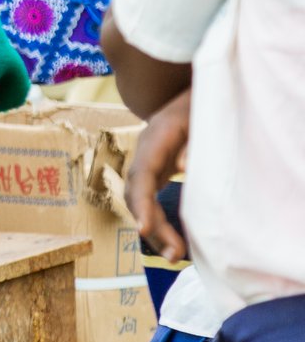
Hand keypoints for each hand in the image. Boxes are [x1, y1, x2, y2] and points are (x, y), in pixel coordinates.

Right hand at [125, 88, 191, 262]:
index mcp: (155, 138)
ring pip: (141, 200)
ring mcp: (150, 161)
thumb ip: (192, 140)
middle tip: (174, 254)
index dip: (142, 203)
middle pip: (138, 194)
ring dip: (156, 228)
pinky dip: (160, 220)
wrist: (199, 87)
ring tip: (175, 254)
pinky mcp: (159, 170)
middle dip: (152, 226)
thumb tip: (181, 166)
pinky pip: (151, 198)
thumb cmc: (204, 102)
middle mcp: (146, 152)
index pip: (141, 174)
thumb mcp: (203, 116)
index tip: (145, 229)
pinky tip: (175, 238)